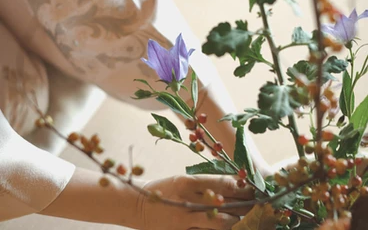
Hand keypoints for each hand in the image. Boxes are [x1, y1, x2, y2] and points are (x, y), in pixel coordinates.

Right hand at [136, 174, 254, 229]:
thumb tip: (233, 185)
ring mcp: (184, 219)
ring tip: (253, 219)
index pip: (222, 184)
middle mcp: (187, 200)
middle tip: (263, 205)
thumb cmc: (164, 188)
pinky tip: (233, 227)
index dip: (242, 187)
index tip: (256, 188)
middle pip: (225, 203)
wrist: (137, 204)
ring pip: (220, 223)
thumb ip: (205, 183)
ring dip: (239, 221)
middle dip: (246, 204)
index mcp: (188, 181)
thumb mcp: (182, 179)